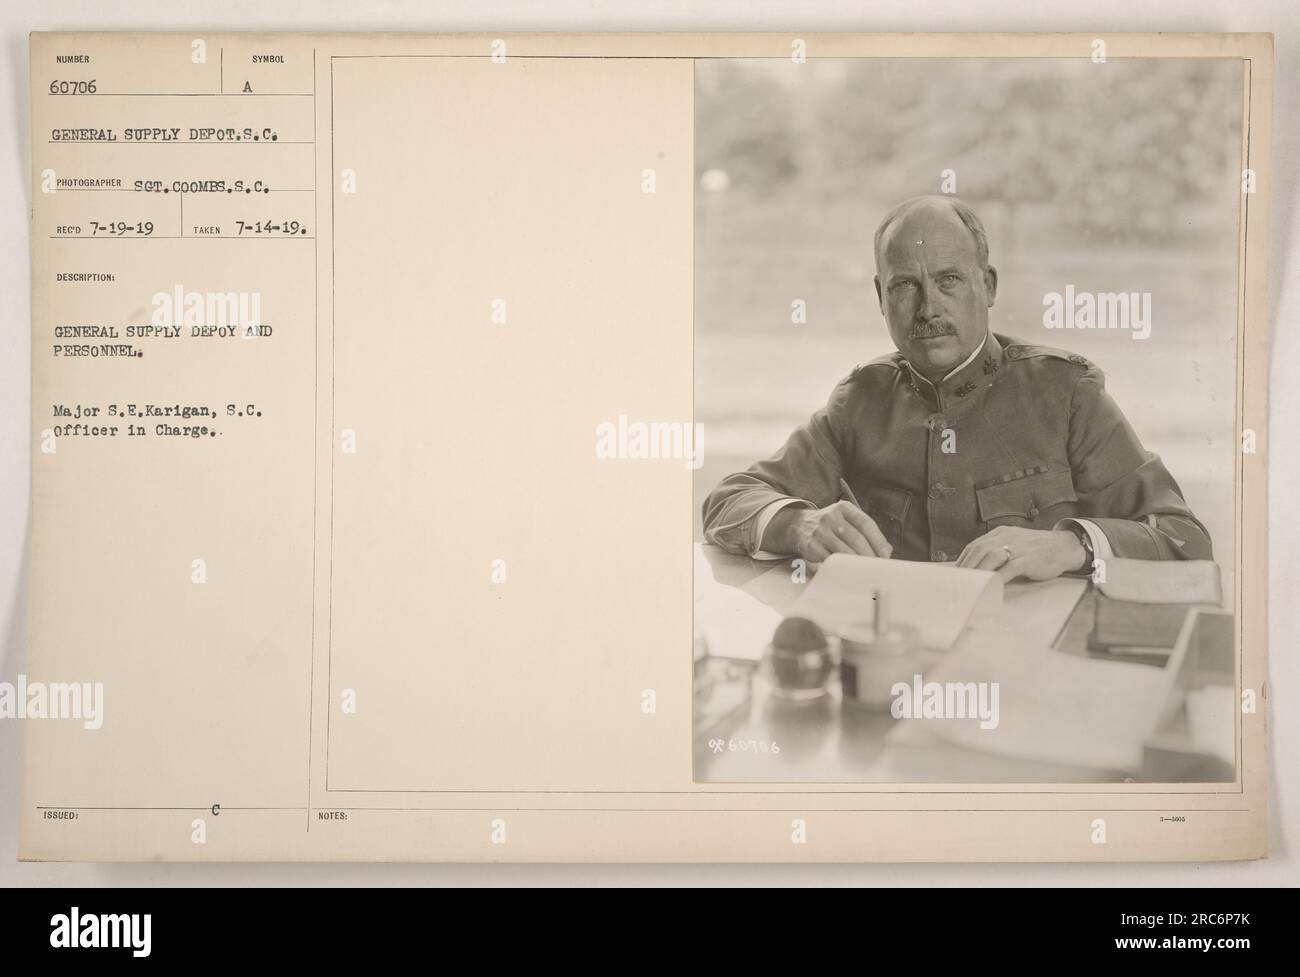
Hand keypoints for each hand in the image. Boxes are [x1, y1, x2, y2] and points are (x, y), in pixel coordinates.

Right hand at [768, 501, 892, 562]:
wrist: (799, 526)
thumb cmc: (830, 526)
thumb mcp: (847, 521)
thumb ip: (867, 532)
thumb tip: (887, 551)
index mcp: (843, 508)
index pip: (865, 523)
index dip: (878, 540)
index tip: (885, 555)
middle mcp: (831, 517)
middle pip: (856, 538)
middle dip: (869, 555)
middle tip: (877, 567)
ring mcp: (819, 531)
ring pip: (844, 551)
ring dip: (857, 563)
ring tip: (866, 571)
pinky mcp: (811, 546)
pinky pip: (830, 560)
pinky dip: (841, 567)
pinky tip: (849, 572)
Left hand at [955, 526, 1084, 581]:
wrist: (1064, 546)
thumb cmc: (1036, 549)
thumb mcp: (1013, 543)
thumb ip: (996, 550)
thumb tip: (977, 566)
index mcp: (1000, 533)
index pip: (975, 545)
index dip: (963, 560)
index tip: (954, 573)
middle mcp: (1006, 537)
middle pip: (979, 550)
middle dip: (966, 567)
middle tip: (958, 582)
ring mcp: (1018, 547)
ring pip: (991, 557)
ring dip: (977, 572)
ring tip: (969, 585)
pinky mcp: (1028, 559)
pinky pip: (1009, 568)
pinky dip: (997, 577)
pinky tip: (990, 586)